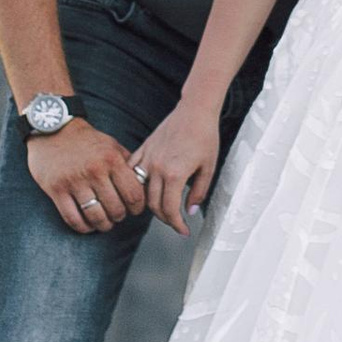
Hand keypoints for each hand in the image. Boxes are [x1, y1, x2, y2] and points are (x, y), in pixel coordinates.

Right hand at [26, 116, 149, 234]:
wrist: (52, 129)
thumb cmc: (85, 140)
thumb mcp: (111, 145)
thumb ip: (127, 164)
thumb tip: (144, 184)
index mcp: (112, 159)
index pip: (134, 195)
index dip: (137, 207)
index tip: (134, 210)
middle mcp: (95, 170)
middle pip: (116, 209)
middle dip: (119, 217)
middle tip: (117, 216)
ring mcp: (74, 181)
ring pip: (95, 217)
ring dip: (103, 225)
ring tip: (104, 223)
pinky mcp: (56, 189)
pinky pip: (73, 218)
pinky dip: (83, 227)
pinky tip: (87, 225)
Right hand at [134, 98, 222, 236]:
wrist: (195, 111)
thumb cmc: (205, 136)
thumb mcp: (209, 168)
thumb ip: (199, 192)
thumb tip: (189, 211)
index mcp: (175, 174)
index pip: (170, 209)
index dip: (176, 225)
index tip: (182, 230)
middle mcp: (157, 167)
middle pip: (153, 204)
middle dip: (165, 218)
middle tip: (175, 221)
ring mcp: (148, 158)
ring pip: (140, 191)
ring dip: (149, 204)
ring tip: (161, 209)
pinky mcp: (143, 149)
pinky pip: (132, 172)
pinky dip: (134, 184)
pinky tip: (141, 190)